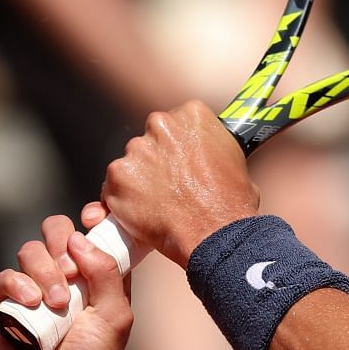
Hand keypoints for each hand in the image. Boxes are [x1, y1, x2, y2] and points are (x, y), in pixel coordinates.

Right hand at [0, 213, 129, 349]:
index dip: (90, 221)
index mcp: (94, 279)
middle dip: (61, 241)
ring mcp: (32, 290)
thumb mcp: (115, 316)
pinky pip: (6, 277)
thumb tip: (79, 238)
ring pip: (30, 251)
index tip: (91, 220)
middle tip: (71, 272)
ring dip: (44, 270)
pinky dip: (18, 284)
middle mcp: (64, 280)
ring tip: (55, 304)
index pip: (89, 234)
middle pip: (56, 232)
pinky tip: (31, 303)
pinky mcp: (5, 306)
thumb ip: (107, 272)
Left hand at [101, 102, 258, 265]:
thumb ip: (211, 147)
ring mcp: (136, 151)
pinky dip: (123, 200)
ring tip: (159, 204)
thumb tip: (205, 155)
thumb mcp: (235, 160)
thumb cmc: (230, 204)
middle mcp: (160, 125)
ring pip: (131, 163)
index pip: (176, 122)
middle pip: (151, 139)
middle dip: (157, 159)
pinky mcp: (117, 177)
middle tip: (171, 185)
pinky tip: (142, 214)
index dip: (179, 146)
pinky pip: (113, 187)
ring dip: (140, 180)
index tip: (182, 162)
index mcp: (192, 115)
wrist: (214, 234)